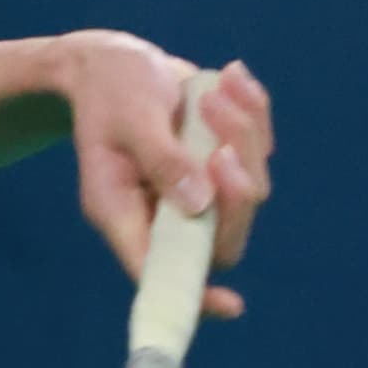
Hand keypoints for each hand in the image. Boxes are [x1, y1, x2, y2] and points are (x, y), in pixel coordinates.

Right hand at [54, 36, 272, 305]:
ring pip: (249, 190)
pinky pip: (259, 152)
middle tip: (224, 148)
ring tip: (214, 92)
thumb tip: (200, 203)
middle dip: (236, 191)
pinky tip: (231, 78)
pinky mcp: (222, 163)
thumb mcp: (130, 117)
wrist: (114, 61)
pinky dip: (254, 113)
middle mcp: (163, 211)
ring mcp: (198, 189)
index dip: (194, 294)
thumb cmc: (109, 89)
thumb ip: (162, 158)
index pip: (161, 269)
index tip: (231, 306)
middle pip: (221, 236)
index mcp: (123, 212)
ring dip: (243, 137)